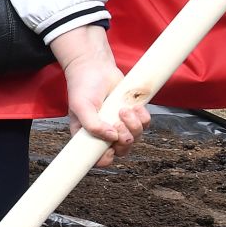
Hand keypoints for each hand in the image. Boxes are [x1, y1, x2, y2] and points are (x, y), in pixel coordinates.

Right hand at [50, 25, 148, 166]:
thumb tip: (112, 138)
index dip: (106, 158)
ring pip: (136, 138)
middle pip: (122, 150)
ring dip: (133, 125)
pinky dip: (142, 116)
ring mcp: (120, 124)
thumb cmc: (83, 87)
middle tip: (117, 123)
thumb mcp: (80, 106)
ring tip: (123, 110)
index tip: (109, 149)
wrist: (97, 68)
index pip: (98, 159)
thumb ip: (92, 125)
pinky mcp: (133, 114)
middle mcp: (105, 133)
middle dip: (124, 139)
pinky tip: (132, 106)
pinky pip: (145, 124)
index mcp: (88, 136)